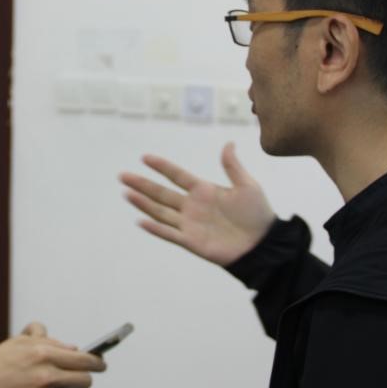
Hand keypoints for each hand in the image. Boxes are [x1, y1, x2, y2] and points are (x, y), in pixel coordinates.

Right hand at [0, 323, 104, 387]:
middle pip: (85, 382)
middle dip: (84, 379)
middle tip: (77, 378)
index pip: (84, 360)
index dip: (97, 362)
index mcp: (43, 354)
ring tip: (40, 387)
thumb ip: (45, 338)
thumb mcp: (18, 342)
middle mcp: (46, 376)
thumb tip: (70, 346)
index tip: (101, 364)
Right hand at [120, 142, 275, 266]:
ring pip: (160, 211)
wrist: (263, 244)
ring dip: (143, 203)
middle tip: (123, 175)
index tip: (145, 157)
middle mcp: (192, 206)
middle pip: (161, 193)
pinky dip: (155, 228)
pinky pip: (170, 234)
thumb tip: (229, 143)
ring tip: (126, 193)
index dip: (162, 167)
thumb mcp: (247, 185)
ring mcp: (190, 224)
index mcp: (204, 190)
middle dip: (142, 184)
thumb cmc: (257, 215)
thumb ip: (233, 166)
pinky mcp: (192, 241)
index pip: (177, 175)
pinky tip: (140, 221)